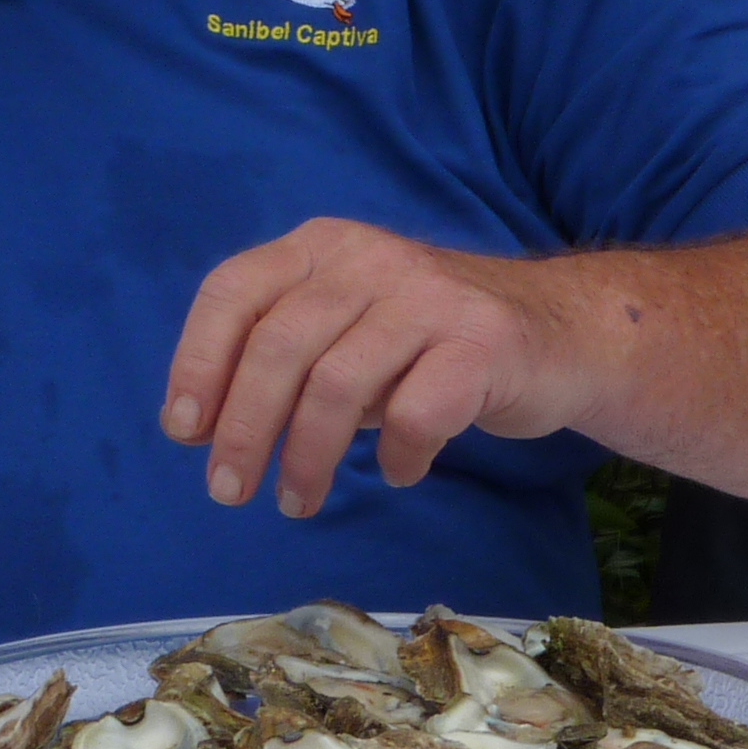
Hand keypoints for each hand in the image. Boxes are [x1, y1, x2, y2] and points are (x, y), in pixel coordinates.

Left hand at [159, 219, 594, 517]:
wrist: (563, 334)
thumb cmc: (428, 343)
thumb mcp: (346, 328)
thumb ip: (280, 358)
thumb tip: (196, 425)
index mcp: (323, 246)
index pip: (233, 291)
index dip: (197, 362)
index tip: (183, 431)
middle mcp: (370, 259)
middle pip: (279, 345)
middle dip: (244, 427)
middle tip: (228, 490)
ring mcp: (430, 297)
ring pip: (338, 384)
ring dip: (307, 456)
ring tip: (297, 502)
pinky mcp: (483, 344)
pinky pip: (415, 414)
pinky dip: (395, 456)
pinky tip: (396, 473)